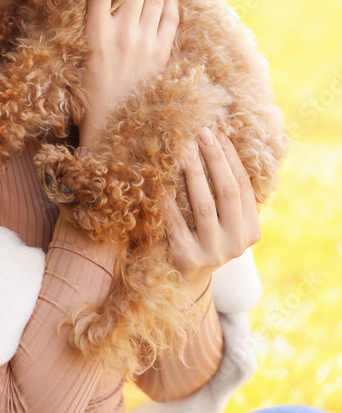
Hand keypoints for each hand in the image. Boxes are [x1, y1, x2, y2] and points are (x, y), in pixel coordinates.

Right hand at [77, 0, 178, 149]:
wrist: (110, 127)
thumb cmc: (87, 95)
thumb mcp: (78, 59)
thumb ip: (88, 30)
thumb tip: (94, 4)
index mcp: (95, 36)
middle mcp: (121, 36)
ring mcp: (144, 45)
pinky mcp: (160, 55)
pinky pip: (170, 20)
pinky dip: (171, 0)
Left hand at [161, 128, 261, 299]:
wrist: (182, 280)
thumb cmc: (202, 237)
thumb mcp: (222, 220)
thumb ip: (225, 192)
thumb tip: (217, 138)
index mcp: (250, 231)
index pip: (243, 186)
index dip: (231, 157)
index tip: (218, 132)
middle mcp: (236, 244)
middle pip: (227, 191)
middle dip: (214, 158)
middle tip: (201, 132)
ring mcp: (213, 253)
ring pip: (204, 204)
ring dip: (193, 171)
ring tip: (183, 146)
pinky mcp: (186, 257)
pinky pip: (175, 220)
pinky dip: (168, 197)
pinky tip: (161, 177)